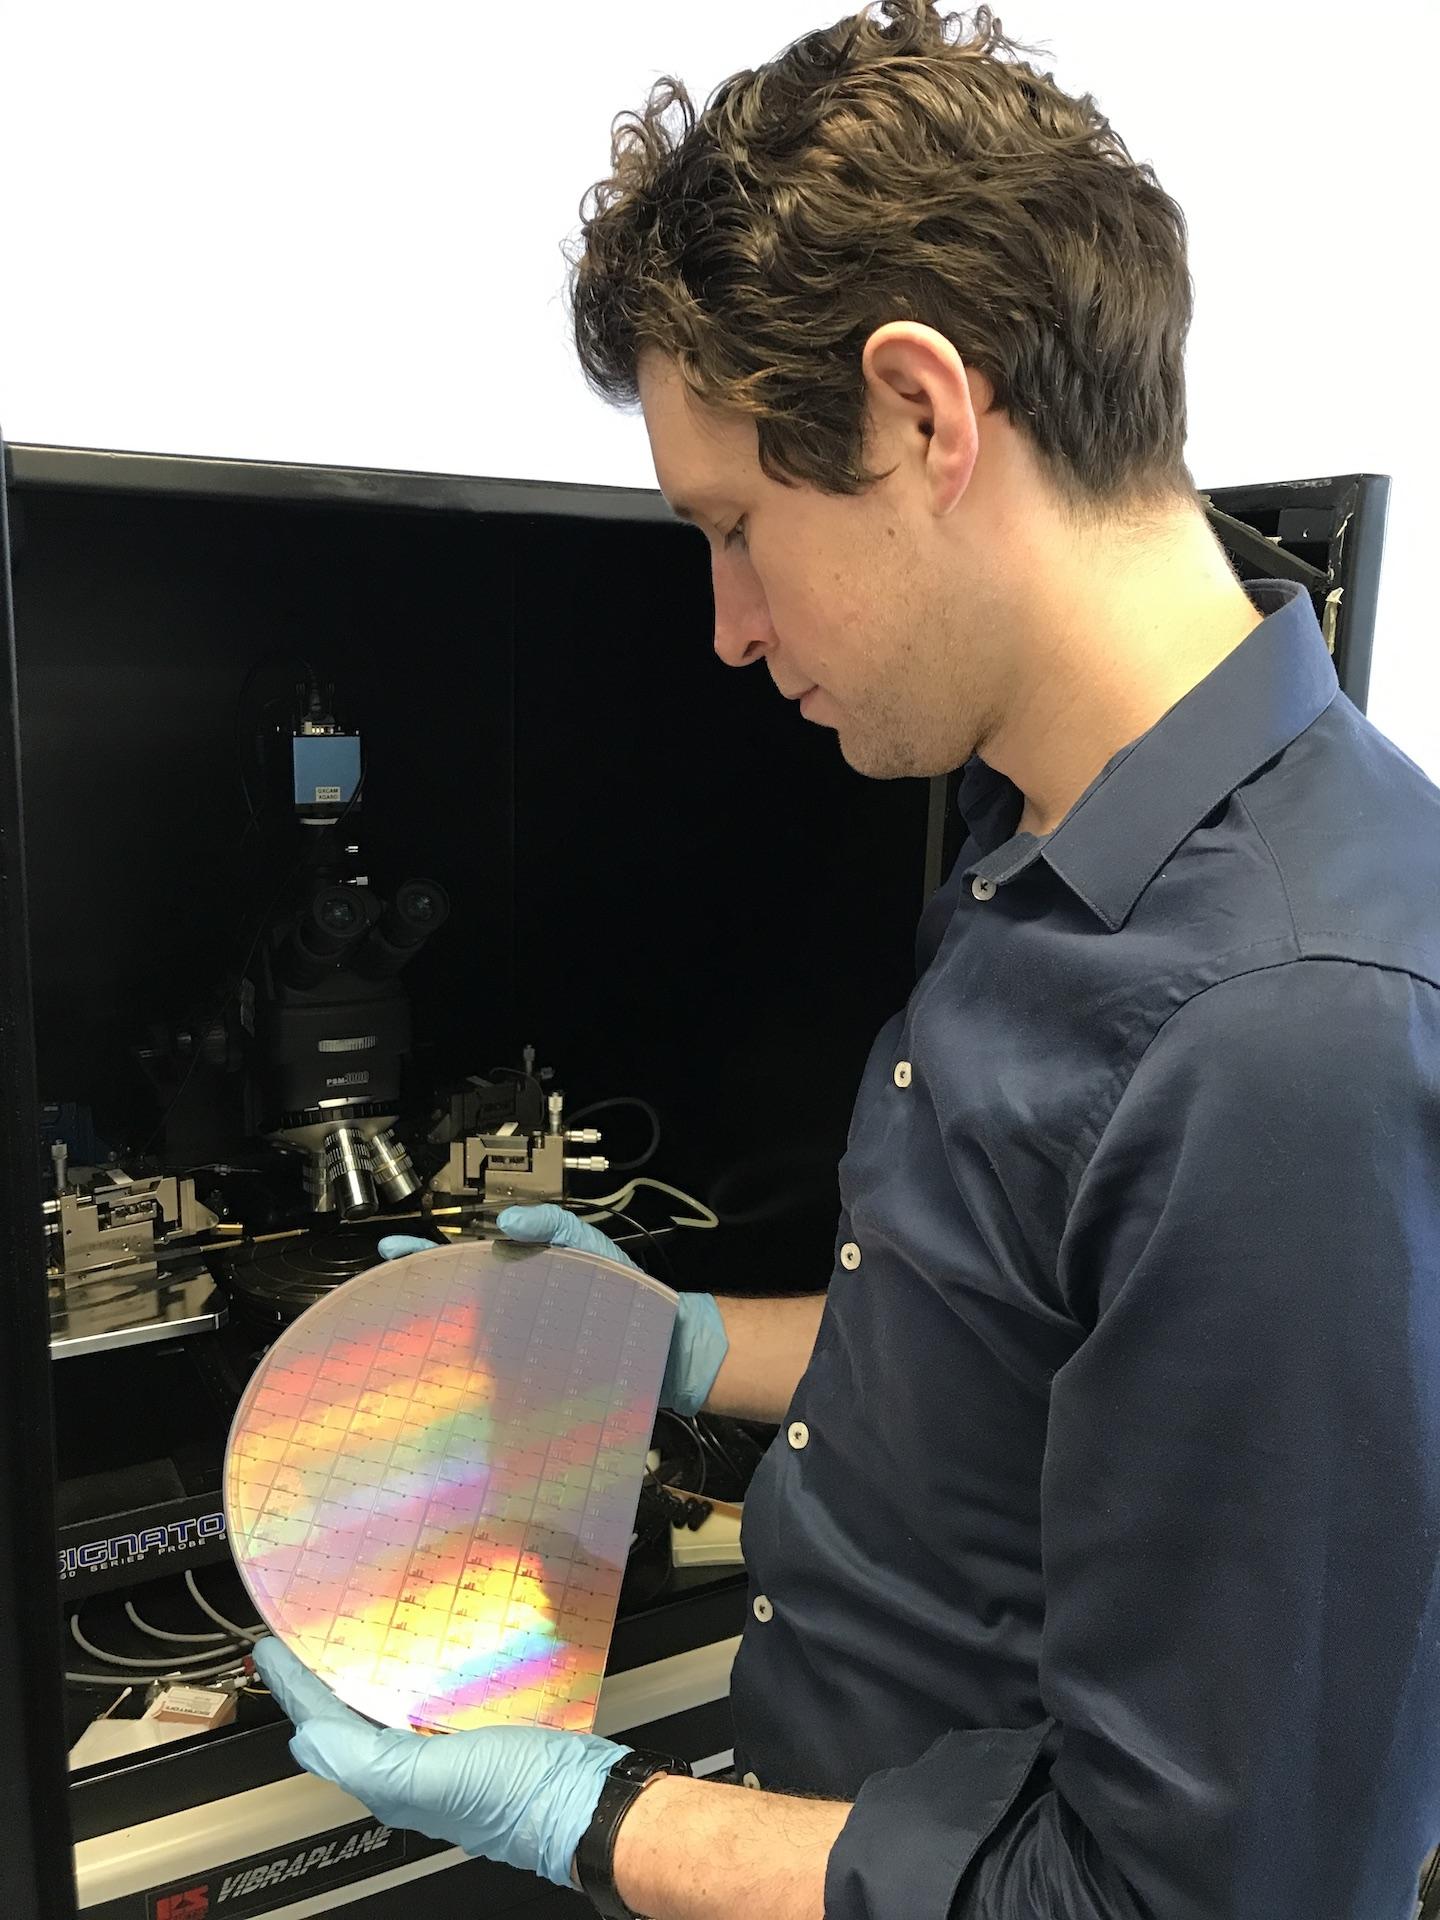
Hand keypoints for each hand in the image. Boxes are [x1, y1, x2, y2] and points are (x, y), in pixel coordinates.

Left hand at [251, 1636, 624, 1887]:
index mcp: (389, 1779)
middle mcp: (411, 1765)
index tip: (270, 1652)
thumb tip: (305, 1739)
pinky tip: (420, 1649)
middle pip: (351, 1714)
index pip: (324, 1726)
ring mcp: (445, 1746)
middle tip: (304, 1637)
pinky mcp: (480, 1728)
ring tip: (349, 1635)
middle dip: (324, 1676)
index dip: (294, 1687)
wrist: (584, 1800)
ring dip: (366, 1670)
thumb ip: (363, 1759)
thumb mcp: (427, 1777)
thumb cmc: (515, 1796)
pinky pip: (433, 1696)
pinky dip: (415, 1670)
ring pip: (390, 1703)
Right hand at [380, 1204, 728, 1416]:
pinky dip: (465, 1378)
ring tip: (404, 1331)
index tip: (392, 1248)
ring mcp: (511, 1347)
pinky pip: (488, 1378)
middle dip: (417, 1295)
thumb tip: (506, 1219)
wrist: (657, 1338)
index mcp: (513, 1273)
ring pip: (462, 1340)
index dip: (423, 1254)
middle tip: (387, 1288)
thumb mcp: (584, 1239)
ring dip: (434, 1337)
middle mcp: (505, 1311)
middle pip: (451, 1302)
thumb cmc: (621, 1284)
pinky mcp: (524, 1379)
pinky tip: (444, 1378)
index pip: (458, 1260)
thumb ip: (549, 1222)